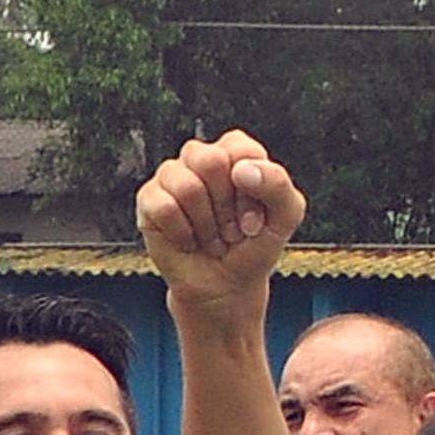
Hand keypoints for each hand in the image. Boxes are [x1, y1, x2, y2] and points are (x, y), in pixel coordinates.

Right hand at [136, 132, 305, 314]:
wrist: (226, 285)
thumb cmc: (254, 245)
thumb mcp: (286, 217)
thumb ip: (278, 186)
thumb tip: (240, 170)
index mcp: (236, 153)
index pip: (241, 149)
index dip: (252, 189)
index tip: (257, 218)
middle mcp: (201, 157)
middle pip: (211, 161)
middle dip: (227, 207)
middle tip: (232, 229)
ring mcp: (172, 176)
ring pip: (187, 186)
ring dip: (207, 225)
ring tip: (213, 237)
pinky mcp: (149, 198)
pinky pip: (164, 208)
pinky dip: (184, 234)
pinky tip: (190, 241)